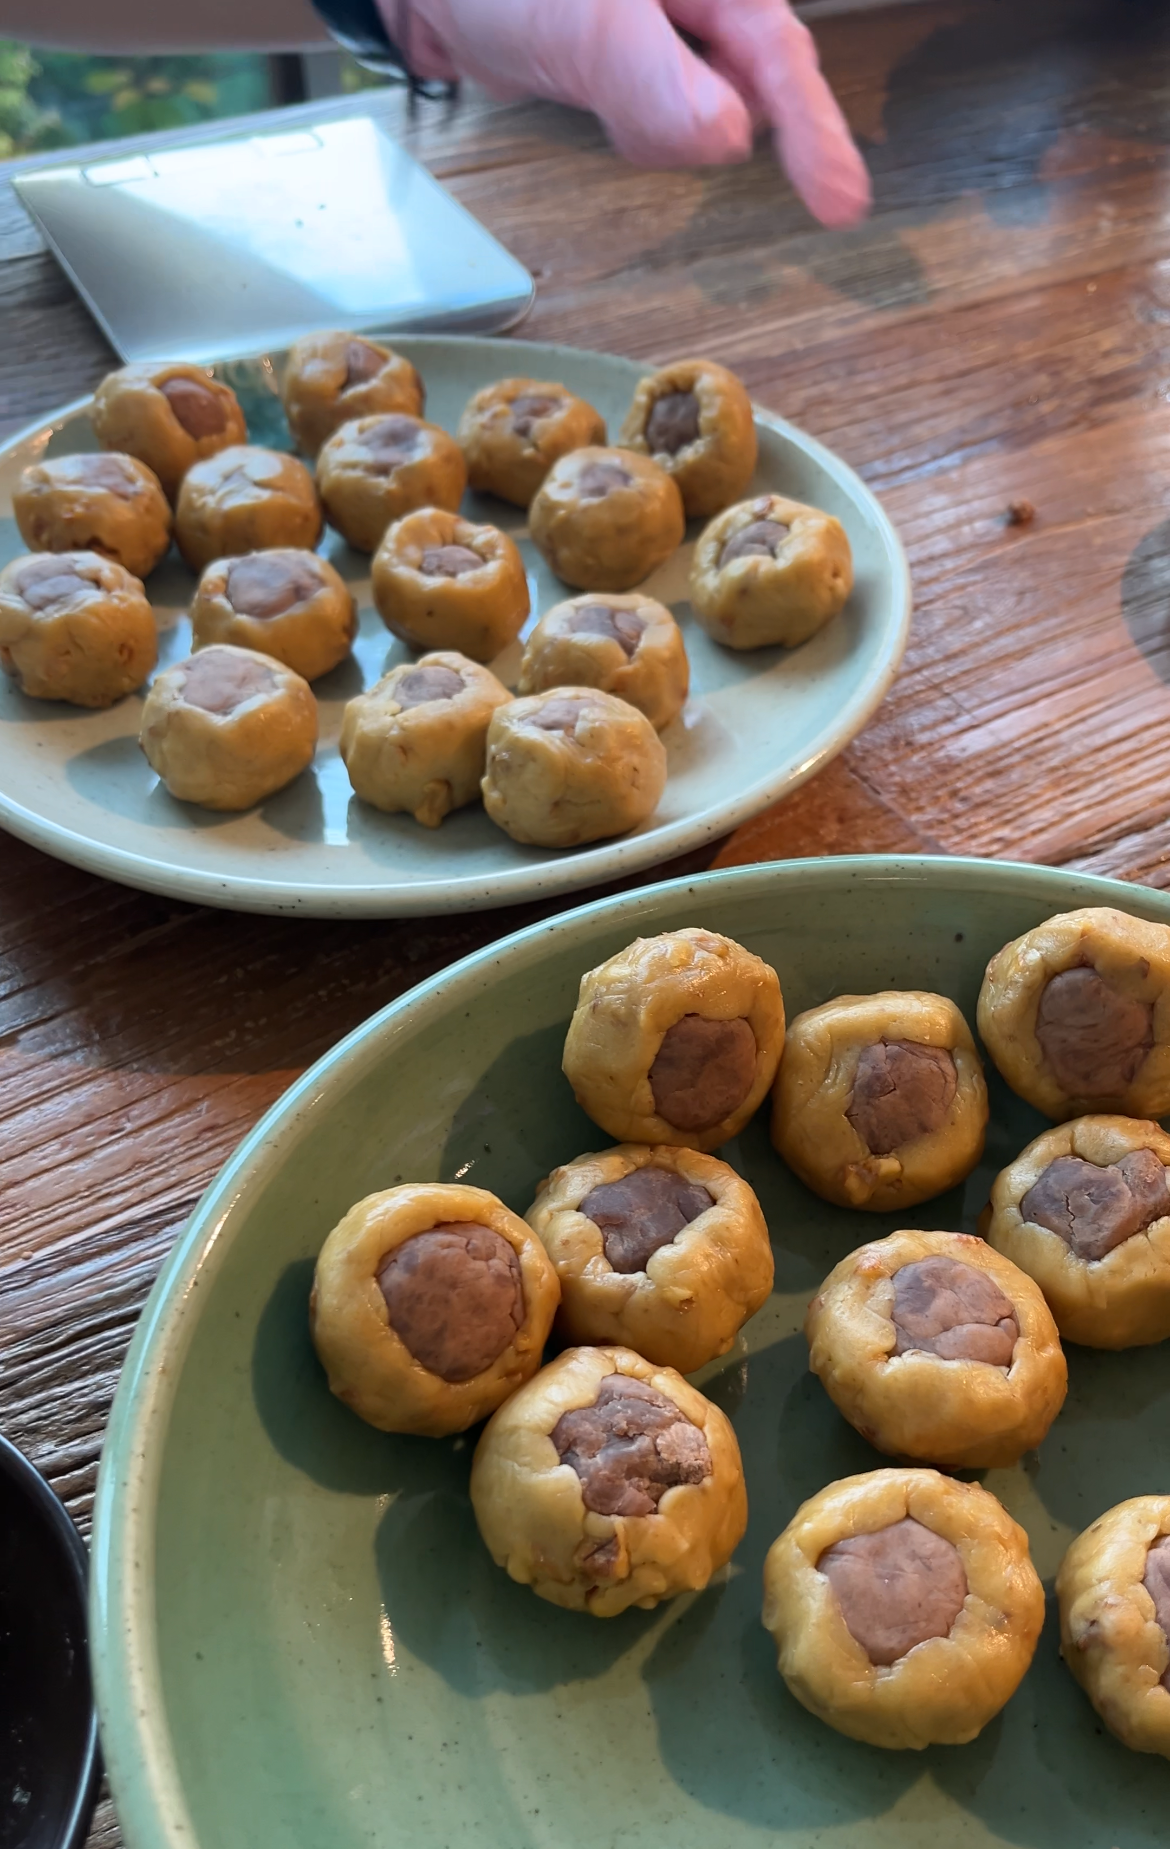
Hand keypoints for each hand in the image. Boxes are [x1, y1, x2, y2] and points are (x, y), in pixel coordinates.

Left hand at [387, 0, 870, 228]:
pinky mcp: (648, 63)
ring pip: (713, 107)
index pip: (779, 50)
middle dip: (702, 118)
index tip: (841, 205)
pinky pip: (671, 115)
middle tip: (657, 131)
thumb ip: (657, 81)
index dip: (813, 131)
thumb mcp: (587, 27)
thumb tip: (730, 135)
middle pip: (757, 80)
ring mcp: (680, 30)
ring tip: (603, 92)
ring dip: (665, 127)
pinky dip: (644, 129)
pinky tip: (603, 102)